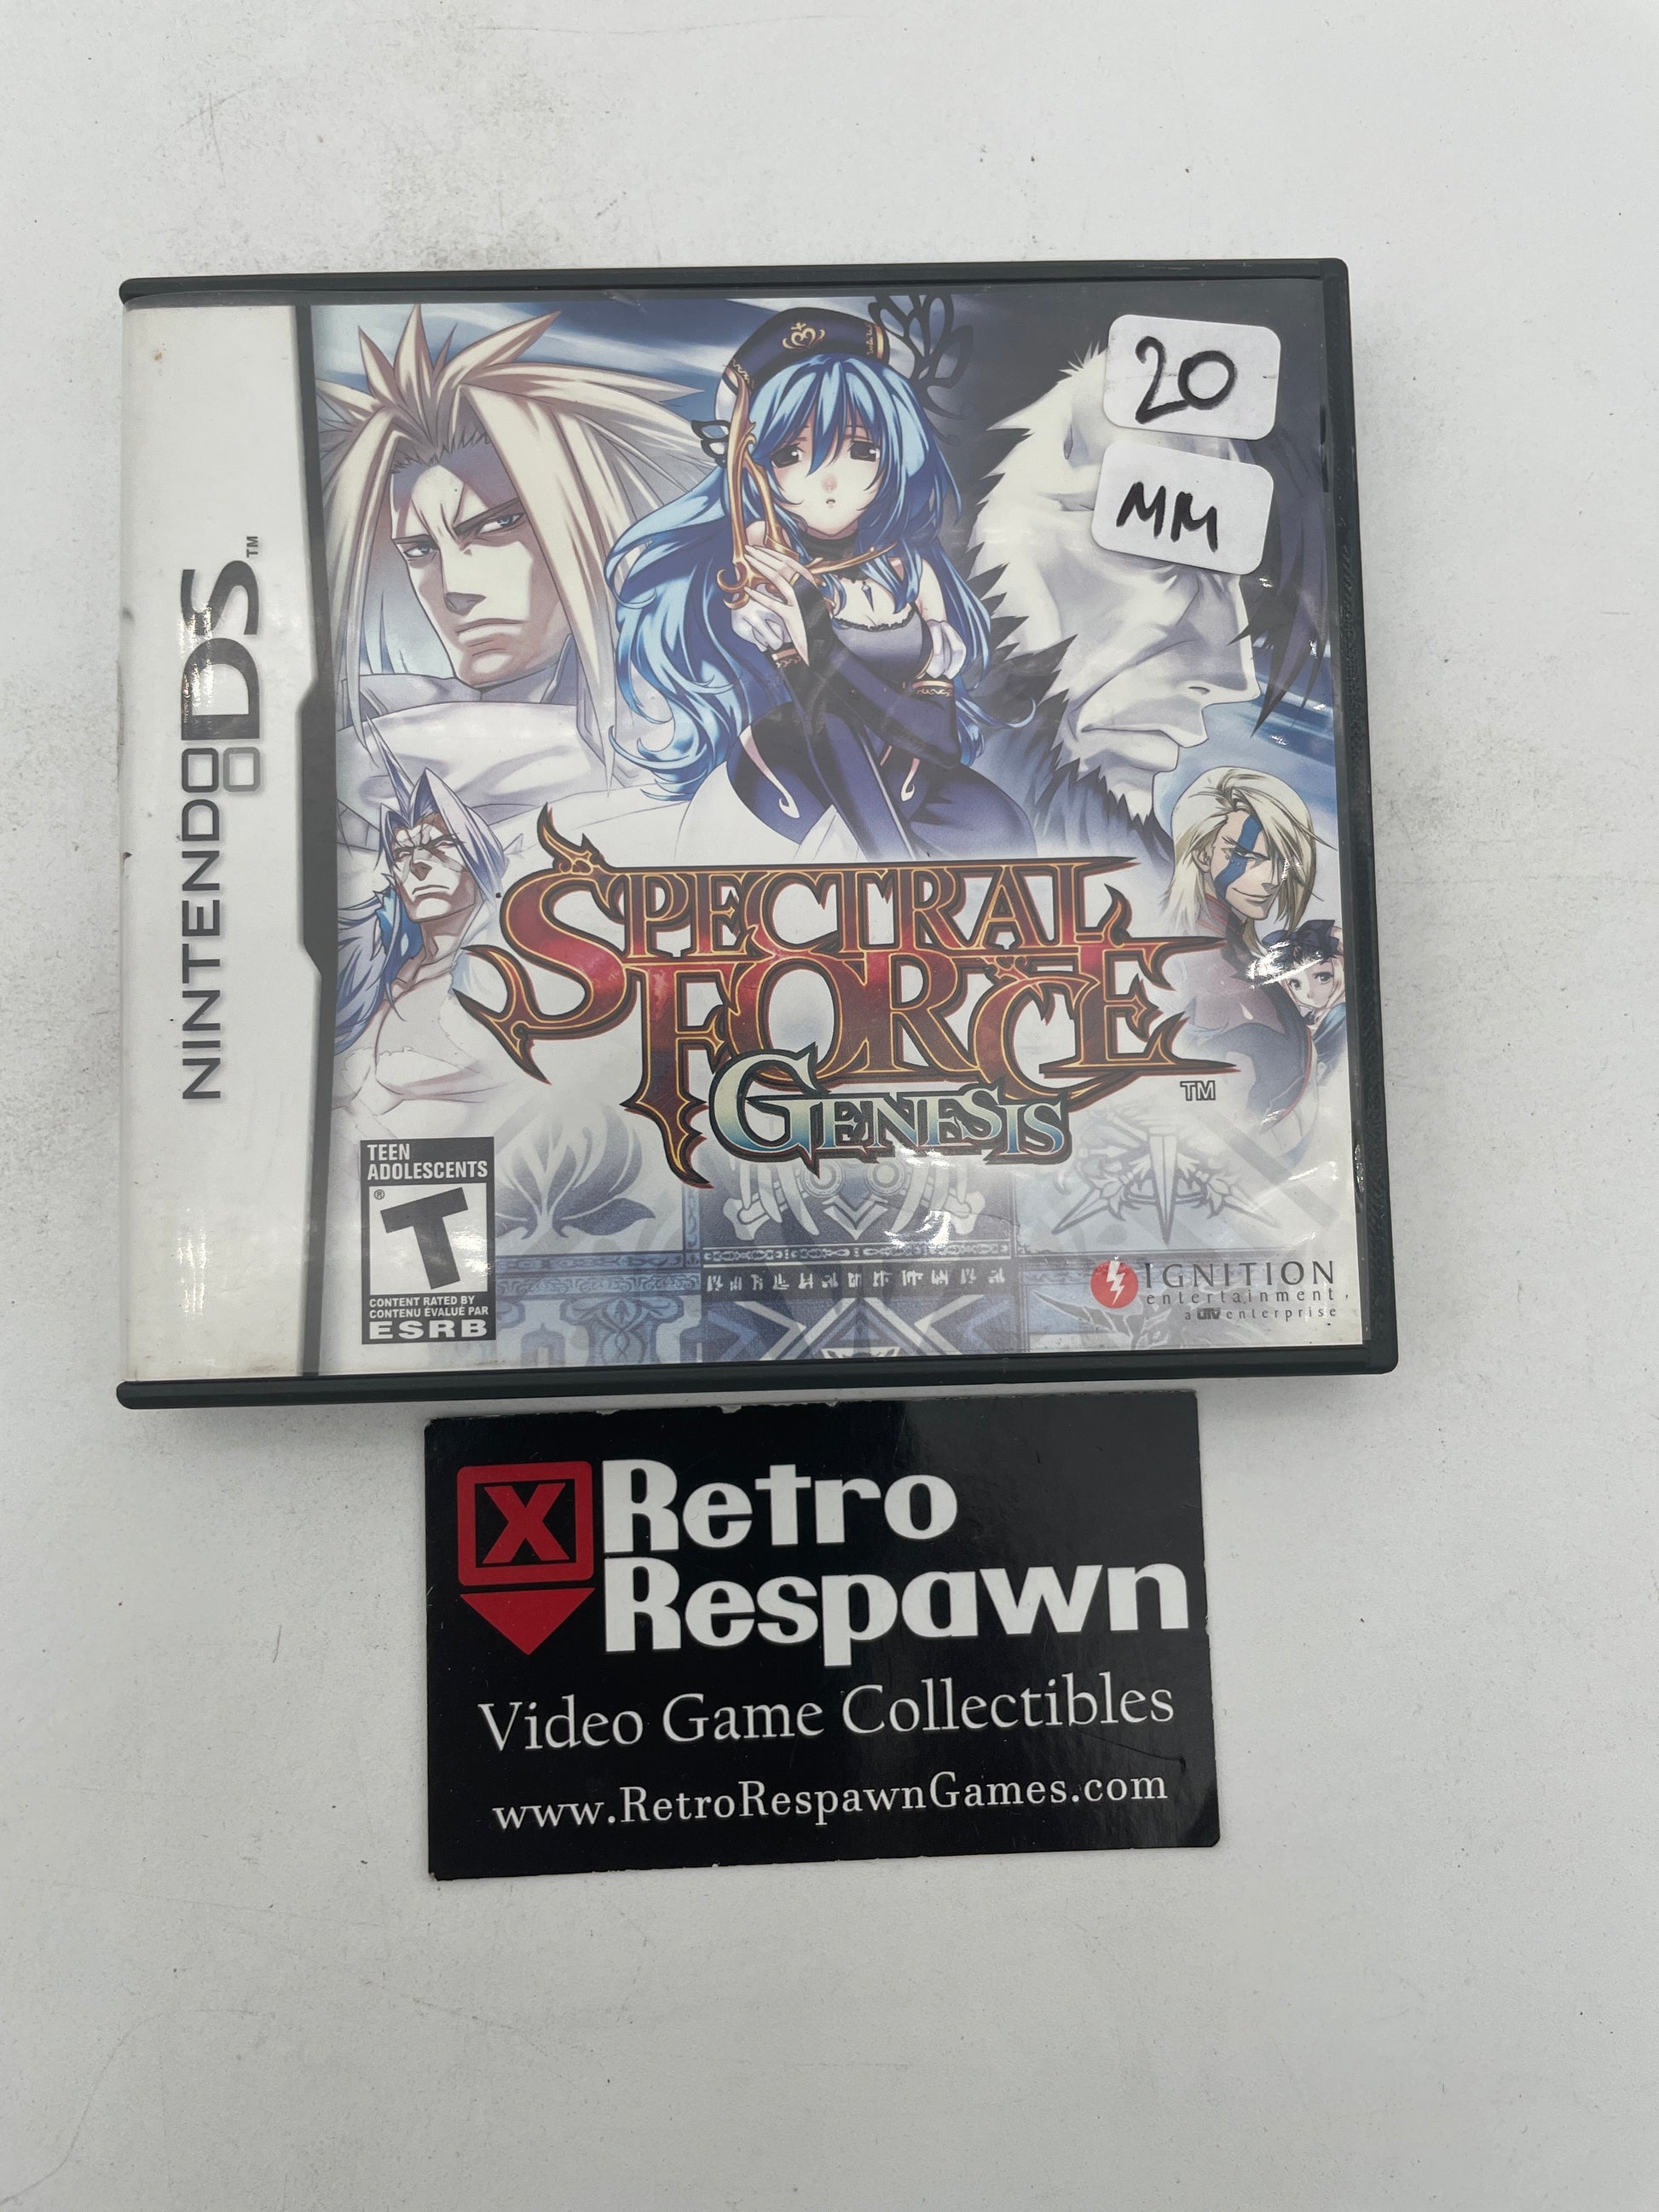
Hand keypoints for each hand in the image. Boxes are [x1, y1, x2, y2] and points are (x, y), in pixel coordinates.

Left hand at [741, 525, 813, 659]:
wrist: (821, 648)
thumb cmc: (812, 626)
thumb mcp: (806, 604)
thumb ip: (796, 591)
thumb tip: (779, 579)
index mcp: (811, 585)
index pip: (791, 563)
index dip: (774, 554)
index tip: (760, 549)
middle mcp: (807, 590)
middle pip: (783, 566)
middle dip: (764, 555)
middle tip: (749, 549)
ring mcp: (800, 603)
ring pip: (778, 578)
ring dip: (761, 566)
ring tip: (748, 559)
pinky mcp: (792, 618)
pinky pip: (772, 603)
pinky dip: (758, 596)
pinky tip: (747, 590)